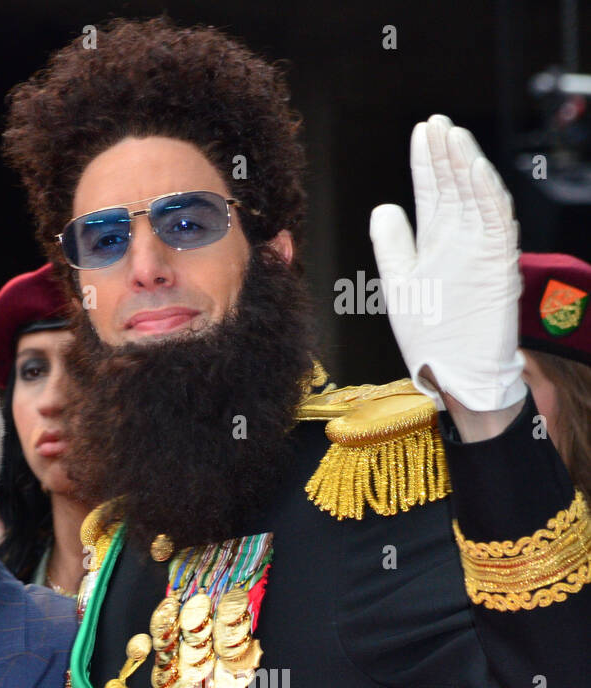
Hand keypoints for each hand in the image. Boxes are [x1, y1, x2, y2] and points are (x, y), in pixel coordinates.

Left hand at [369, 114, 525, 413]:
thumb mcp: (399, 283)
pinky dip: (485, 196)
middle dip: (445, 154)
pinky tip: (474, 170)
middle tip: (436, 121)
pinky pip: (495, 223)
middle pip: (454, 187)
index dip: (426, 162)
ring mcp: (481, 249)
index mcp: (436, 242)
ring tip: (453, 136)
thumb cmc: (429, 334)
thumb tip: (383, 207)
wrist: (454, 372)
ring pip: (476, 198)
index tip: (421, 131)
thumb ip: (392, 246)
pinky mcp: (497, 264)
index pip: (432, 192)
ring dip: (465, 166)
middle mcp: (461, 239)